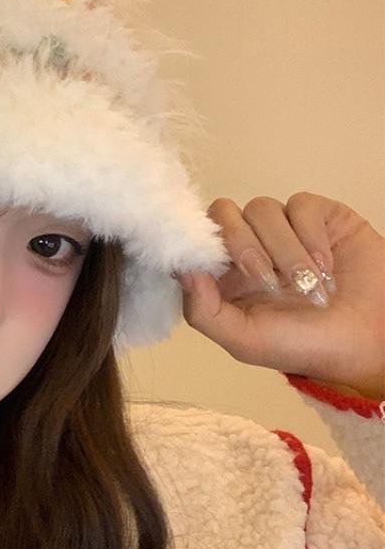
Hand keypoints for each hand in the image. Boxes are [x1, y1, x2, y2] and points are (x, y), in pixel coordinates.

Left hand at [174, 192, 384, 400]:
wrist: (370, 342)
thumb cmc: (303, 344)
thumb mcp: (244, 340)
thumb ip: (203, 311)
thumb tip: (182, 271)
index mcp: (223, 272)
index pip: (196, 236)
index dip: (202, 244)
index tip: (220, 266)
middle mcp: (247, 244)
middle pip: (223, 213)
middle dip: (245, 247)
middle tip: (270, 281)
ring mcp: (281, 227)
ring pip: (262, 209)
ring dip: (285, 249)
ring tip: (309, 284)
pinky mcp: (318, 215)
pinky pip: (301, 204)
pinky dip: (311, 235)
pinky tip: (327, 265)